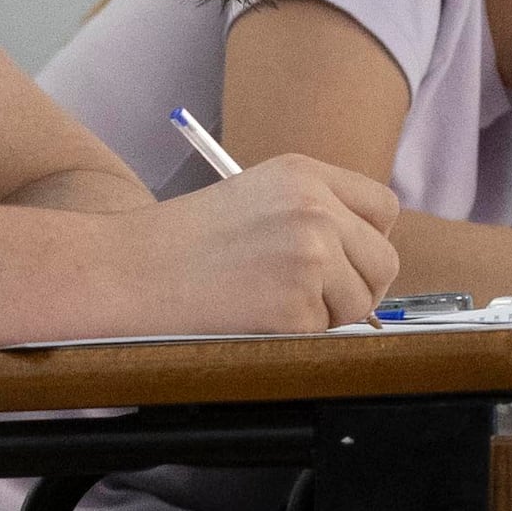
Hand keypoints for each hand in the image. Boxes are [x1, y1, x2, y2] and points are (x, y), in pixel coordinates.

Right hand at [130, 152, 397, 331]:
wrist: (127, 271)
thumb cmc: (182, 244)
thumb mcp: (255, 197)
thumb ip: (314, 212)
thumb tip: (367, 256)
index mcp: (305, 174)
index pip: (383, 208)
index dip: (368, 241)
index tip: (345, 260)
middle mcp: (315, 208)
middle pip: (384, 260)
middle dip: (357, 287)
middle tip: (312, 297)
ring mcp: (309, 256)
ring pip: (362, 302)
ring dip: (327, 316)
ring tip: (271, 303)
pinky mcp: (297, 305)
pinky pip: (325, 333)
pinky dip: (295, 336)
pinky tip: (253, 317)